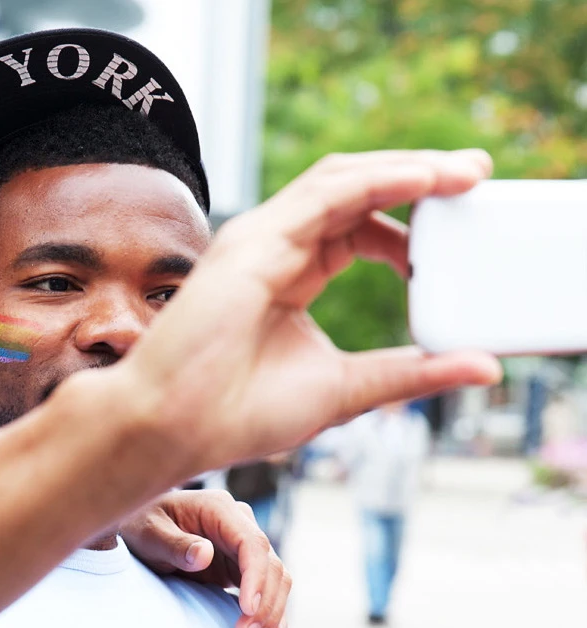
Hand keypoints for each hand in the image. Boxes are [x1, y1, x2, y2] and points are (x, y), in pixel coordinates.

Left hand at [120, 489, 290, 627]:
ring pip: (275, 580)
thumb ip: (174, 544)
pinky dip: (273, 614)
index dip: (256, 577)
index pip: (251, 543)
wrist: (139, 529)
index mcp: (219, 509)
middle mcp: (239, 524)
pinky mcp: (241, 567)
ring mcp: (242, 546)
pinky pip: (267, 590)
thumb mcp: (148, 534)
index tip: (248, 609)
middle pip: (270, 565)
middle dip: (264, 604)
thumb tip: (205, 554)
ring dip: (269, 614)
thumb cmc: (142, 527)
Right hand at [121, 149, 502, 475]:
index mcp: (295, 277)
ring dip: (408, 169)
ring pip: (342, 179)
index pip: (361, 226)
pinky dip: (377, 181)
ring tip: (466, 172)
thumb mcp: (348, 388)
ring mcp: (261, 240)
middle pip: (357, 190)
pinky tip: (424, 180)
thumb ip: (411, 370)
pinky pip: (324, 195)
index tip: (460, 235)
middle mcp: (277, 249)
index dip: (412, 226)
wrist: (173, 428)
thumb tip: (484, 364)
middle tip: (480, 176)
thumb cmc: (239, 413)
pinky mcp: (252, 242)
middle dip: (420, 179)